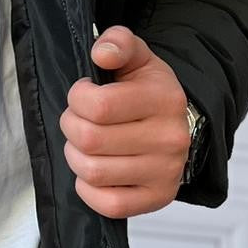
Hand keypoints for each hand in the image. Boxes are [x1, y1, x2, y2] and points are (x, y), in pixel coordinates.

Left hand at [58, 24, 191, 217]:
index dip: (77, 99)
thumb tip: (102, 52)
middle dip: (71, 127)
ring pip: (93, 172)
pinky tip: (95, 172)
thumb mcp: (136, 59)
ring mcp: (166, 172)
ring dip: (76, 157)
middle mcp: (171, 138)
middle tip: (78, 121)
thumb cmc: (146, 93)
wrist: (177, 127)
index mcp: (165, 99)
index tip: (83, 95)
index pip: (99, 105)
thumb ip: (118, 43)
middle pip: (90, 139)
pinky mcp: (157, 198)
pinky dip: (89, 189)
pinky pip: (108, 204)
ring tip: (86, 146)